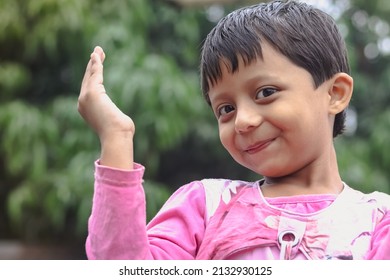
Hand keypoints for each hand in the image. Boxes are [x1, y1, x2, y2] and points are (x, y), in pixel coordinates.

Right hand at [78, 46, 134, 168]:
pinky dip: (96, 64)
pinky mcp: (92, 92)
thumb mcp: (117, 123)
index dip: (93, 76)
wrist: (116, 136)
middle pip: (88, 79)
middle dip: (92, 65)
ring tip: (98, 50)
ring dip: (94, 61)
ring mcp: (85, 97)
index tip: (97, 66)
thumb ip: (116, 119)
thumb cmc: (119, 133)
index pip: (89, 88)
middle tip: (96, 52)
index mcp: (87, 109)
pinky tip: (97, 55)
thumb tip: (123, 123)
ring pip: (90, 75)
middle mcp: (82, 102)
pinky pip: (95, 74)